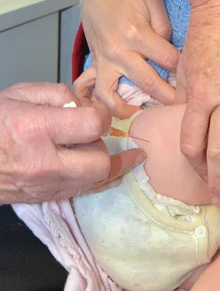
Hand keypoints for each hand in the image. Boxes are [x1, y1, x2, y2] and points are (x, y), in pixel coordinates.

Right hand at [0, 83, 145, 204]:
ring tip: (131, 157)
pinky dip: (101, 181)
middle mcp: (43, 162)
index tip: (97, 112)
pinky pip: (83, 192)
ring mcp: (44, 184)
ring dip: (112, 165)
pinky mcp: (45, 196)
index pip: (92, 125)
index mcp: (35, 129)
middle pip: (100, 161)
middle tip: (98, 133)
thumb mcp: (18, 94)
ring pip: (95, 181)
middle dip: (106, 145)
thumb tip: (86, 106)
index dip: (102, 116)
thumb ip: (58, 94)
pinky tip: (115, 173)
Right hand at [81, 0, 180, 115]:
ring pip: (117, 95)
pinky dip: (109, 106)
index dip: (184, 70)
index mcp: (136, 33)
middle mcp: (119, 52)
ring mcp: (106, 63)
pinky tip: (126, 113)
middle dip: (170, 98)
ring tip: (152, 115)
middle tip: (186, 108)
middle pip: (149, 83)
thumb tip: (171, 50)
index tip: (197, 79)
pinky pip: (98, 93)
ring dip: (135, 109)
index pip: (168, 59)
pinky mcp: (97, 68)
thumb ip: (165, 24)